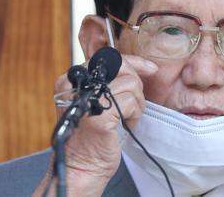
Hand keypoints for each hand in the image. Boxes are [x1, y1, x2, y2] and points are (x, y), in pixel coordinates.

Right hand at [33, 54, 157, 196]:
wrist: (84, 165)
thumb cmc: (94, 135)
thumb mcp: (99, 100)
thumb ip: (110, 82)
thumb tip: (138, 66)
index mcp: (74, 79)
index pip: (108, 58)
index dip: (133, 62)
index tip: (150, 68)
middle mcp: (76, 85)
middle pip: (121, 67)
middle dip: (136, 84)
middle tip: (135, 104)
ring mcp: (87, 98)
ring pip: (131, 84)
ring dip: (136, 103)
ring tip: (128, 118)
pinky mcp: (99, 114)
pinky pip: (131, 101)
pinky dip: (135, 114)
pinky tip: (127, 124)